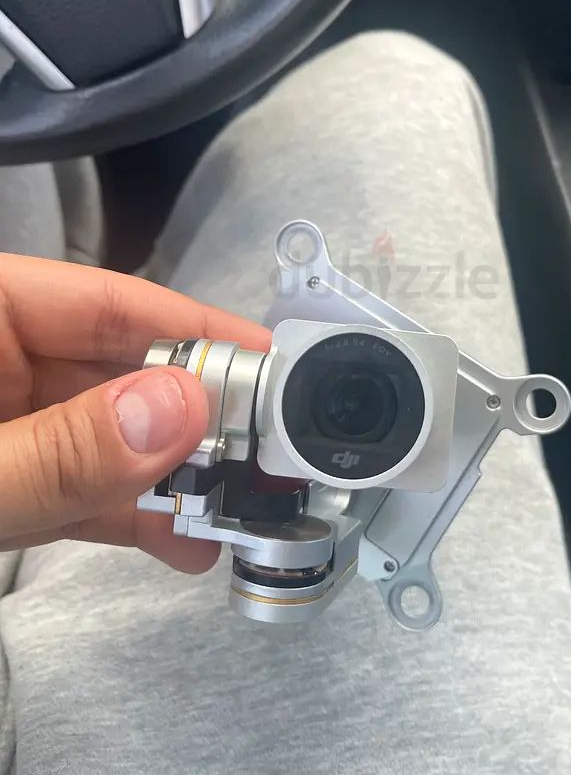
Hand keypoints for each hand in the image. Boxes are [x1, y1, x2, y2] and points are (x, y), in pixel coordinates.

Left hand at [0, 254, 270, 572]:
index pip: (107, 304)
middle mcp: (3, 361)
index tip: (269, 364)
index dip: (195, 331)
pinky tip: (184, 541)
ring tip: (241, 509)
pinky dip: (130, 515)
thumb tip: (179, 409)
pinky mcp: (11, 481)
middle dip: (197, 418)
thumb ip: (64, 448)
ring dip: (175, 478)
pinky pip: (81, 488)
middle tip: (267, 453)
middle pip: (122, 373)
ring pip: (112, 438)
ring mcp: (9, 423)